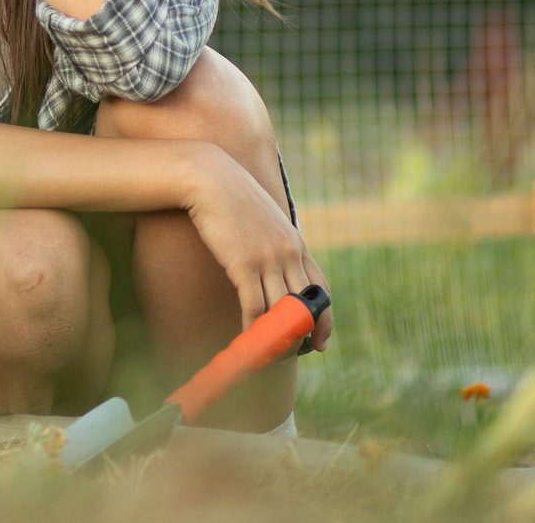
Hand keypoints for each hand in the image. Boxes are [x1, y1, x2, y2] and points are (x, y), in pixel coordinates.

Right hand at [181, 148, 334, 352]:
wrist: (209, 178)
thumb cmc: (230, 197)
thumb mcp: (264, 220)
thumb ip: (274, 242)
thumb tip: (273, 266)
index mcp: (296, 243)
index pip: (322, 290)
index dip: (325, 320)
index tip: (321, 342)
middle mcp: (289, 253)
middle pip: (305, 306)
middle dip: (302, 336)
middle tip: (292, 356)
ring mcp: (268, 259)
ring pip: (282, 312)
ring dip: (277, 340)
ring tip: (268, 356)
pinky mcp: (243, 264)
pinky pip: (254, 307)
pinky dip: (252, 328)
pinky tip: (246, 339)